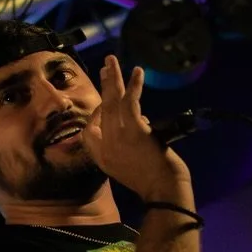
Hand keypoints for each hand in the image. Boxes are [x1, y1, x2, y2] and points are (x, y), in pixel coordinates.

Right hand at [81, 55, 191, 200]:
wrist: (163, 190)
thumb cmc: (151, 180)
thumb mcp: (129, 166)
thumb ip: (125, 145)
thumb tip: (138, 120)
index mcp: (101, 157)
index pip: (89, 130)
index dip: (97, 116)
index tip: (108, 106)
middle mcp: (105, 146)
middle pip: (100, 109)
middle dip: (102, 86)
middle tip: (105, 67)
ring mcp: (118, 137)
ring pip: (112, 101)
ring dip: (113, 78)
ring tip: (112, 61)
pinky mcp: (135, 130)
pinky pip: (130, 102)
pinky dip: (134, 85)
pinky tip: (137, 72)